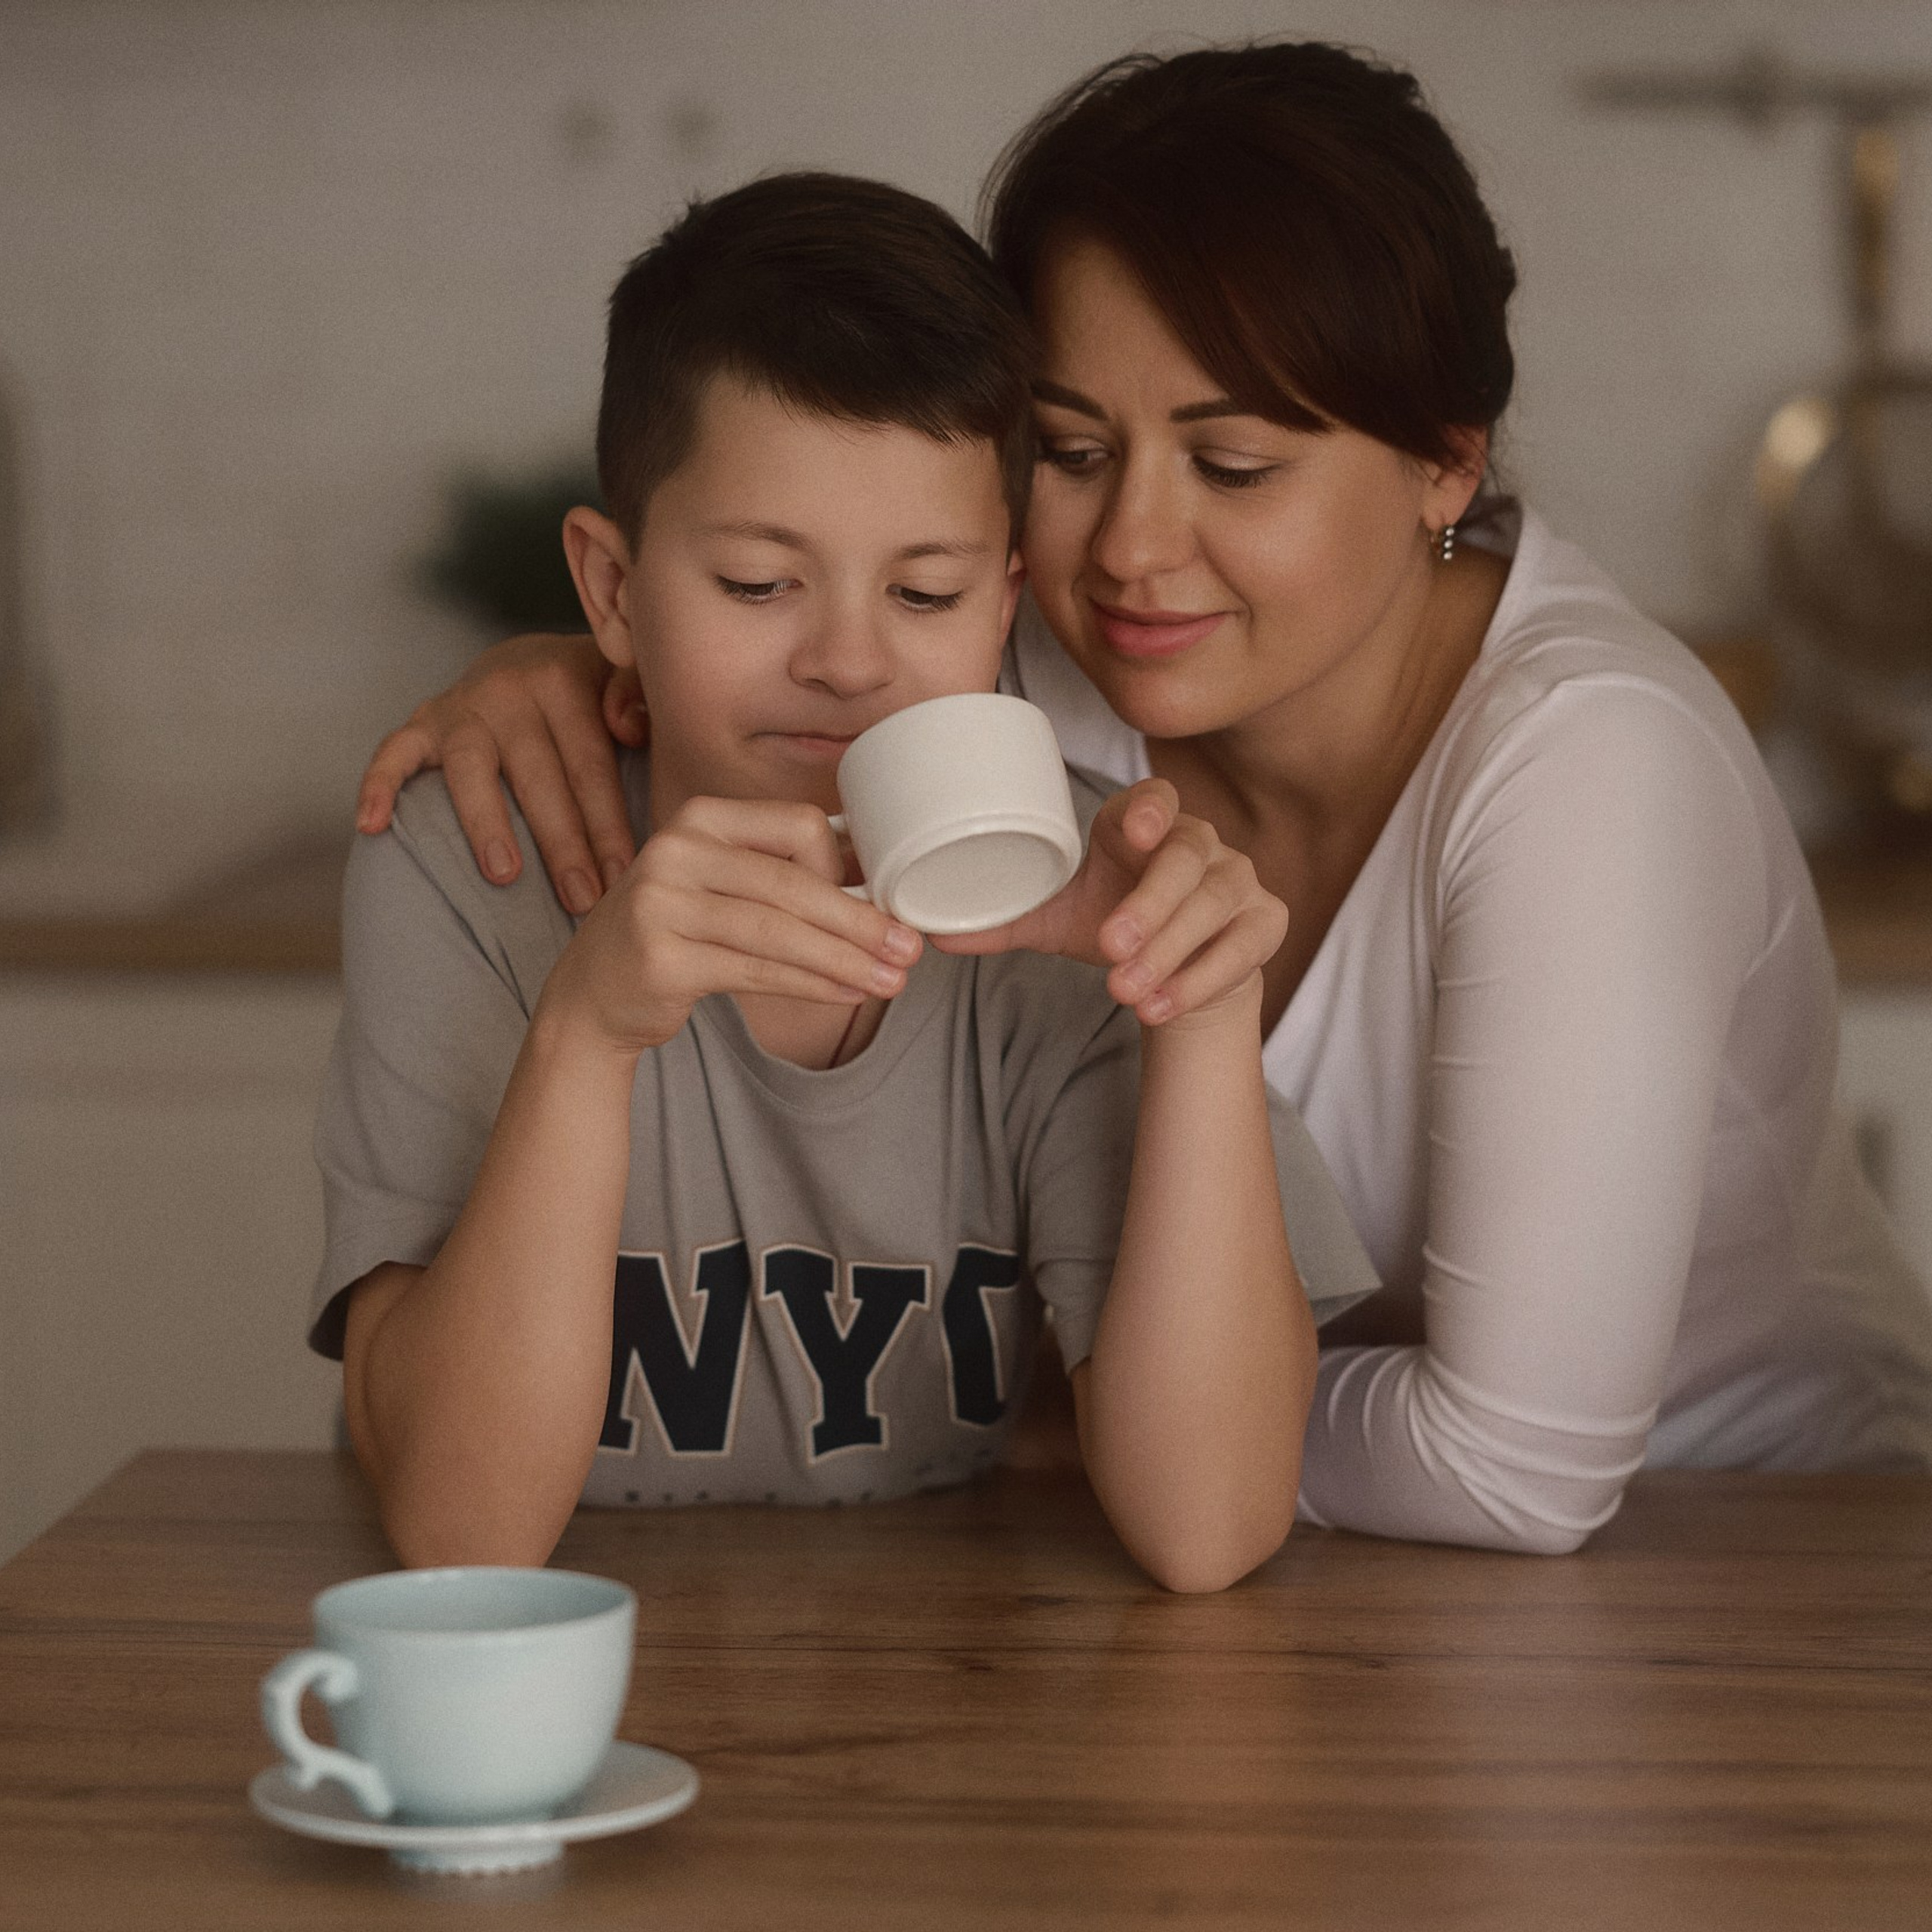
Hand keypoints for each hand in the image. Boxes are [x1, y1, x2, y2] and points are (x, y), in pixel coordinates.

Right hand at [355, 634, 647, 916]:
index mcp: (565, 680)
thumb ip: (636, 696)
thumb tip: (628, 728)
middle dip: (562, 844)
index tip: (622, 877)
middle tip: (581, 900)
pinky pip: (393, 752)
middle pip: (538, 776)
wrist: (535, 663)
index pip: (589, 766)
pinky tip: (371, 826)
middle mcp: (510, 686)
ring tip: (504, 876)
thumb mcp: (623, 682)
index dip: (607, 825)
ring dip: (486, 823)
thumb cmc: (593, 695)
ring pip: (471, 769)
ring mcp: (461, 705)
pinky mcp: (423, 721)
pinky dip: (378, 785)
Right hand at [539, 797, 922, 1054]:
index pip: (798, 826)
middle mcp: (676, 851)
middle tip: (909, 948)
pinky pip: (755, 971)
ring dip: (844, 960)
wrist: (593, 992)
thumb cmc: (676, 934)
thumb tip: (876, 886)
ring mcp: (661, 904)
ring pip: (779, 933)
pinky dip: (810, 985)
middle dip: (860, 922)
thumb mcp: (718, 884)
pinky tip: (847, 993)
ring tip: (890, 980)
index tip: (879, 903)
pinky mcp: (660, 959)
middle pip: (793, 884)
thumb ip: (778, 873)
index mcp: (700, 819)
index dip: (846, 867)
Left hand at [932, 779, 1286, 1026]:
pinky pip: (1240, 950)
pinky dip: (1198, 981)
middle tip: (1112, 949)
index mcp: (1146, 823)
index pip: (1157, 798)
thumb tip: (928, 933)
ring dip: (1169, 954)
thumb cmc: (1115, 925)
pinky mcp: (1265, 924)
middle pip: (1186, 862)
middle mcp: (1201, 844)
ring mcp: (1239, 882)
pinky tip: (1159, 1006)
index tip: (1134, 832)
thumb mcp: (1058, 920)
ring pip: (1213, 909)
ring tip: (1126, 992)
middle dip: (1151, 907)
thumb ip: (1003, 921)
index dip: (1150, 809)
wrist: (1178, 973)